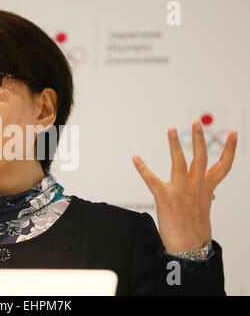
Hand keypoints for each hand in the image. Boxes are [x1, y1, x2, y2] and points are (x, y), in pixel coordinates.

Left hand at [132, 120, 237, 252]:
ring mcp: (180, 191)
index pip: (223, 166)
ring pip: (179, 162)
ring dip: (175, 145)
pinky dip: (142, 168)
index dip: (230, 150)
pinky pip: (151, 179)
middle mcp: (196, 187)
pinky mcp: (164, 197)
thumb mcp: (204, 208)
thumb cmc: (195, 227)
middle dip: (199, 139)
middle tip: (196, 123)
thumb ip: (205, 195)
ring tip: (172, 130)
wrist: (189, 246)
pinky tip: (135, 158)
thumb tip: (211, 192)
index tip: (233, 134)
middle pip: (200, 158)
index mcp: (207, 188)